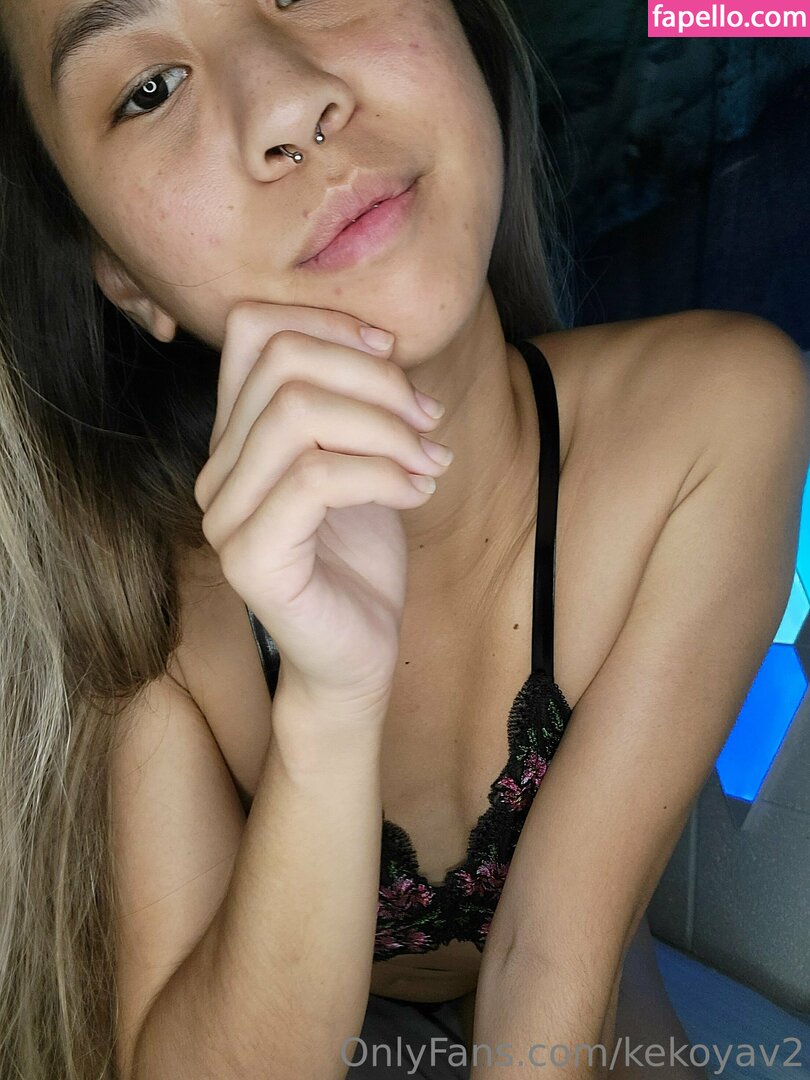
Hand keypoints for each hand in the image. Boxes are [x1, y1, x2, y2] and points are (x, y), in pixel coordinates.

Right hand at [193, 302, 452, 716]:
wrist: (355, 656)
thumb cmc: (361, 560)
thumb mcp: (364, 461)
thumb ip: (356, 405)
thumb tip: (383, 343)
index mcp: (238, 436)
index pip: (253, 331)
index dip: (328, 323)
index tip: (391, 351)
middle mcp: (218, 469)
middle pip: (282, 364)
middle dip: (373, 378)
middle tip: (427, 419)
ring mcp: (226, 514)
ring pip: (297, 415)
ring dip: (385, 427)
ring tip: (430, 458)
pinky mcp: (250, 558)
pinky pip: (316, 479)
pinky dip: (383, 474)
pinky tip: (420, 491)